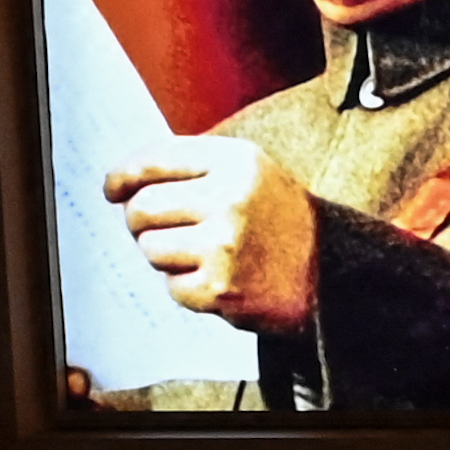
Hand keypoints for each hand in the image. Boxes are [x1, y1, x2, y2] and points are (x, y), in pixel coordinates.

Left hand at [99, 137, 322, 329]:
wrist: (335, 275)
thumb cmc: (279, 221)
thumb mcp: (248, 172)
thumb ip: (190, 166)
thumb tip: (120, 184)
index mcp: (236, 161)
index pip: (152, 162)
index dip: (122, 178)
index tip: (114, 191)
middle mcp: (231, 198)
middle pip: (141, 207)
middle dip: (144, 223)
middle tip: (171, 231)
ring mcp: (225, 244)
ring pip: (150, 248)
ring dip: (168, 257)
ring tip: (207, 257)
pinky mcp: (221, 286)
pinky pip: (171, 286)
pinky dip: (189, 288)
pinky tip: (220, 280)